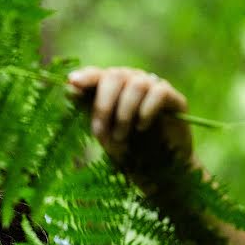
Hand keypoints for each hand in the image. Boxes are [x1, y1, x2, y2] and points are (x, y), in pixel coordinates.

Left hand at [67, 66, 197, 188]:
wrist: (157, 170)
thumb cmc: (125, 148)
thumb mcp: (102, 131)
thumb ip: (88, 109)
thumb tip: (69, 88)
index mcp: (111, 88)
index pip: (97, 74)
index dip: (85, 76)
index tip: (72, 83)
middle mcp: (132, 81)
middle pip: (115, 76)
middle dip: (103, 106)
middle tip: (100, 133)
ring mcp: (154, 87)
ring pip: (136, 84)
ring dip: (123, 113)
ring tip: (121, 137)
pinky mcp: (174, 98)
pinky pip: (158, 92)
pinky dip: (146, 110)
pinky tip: (141, 127)